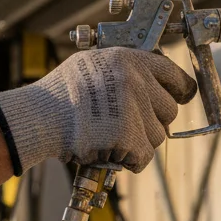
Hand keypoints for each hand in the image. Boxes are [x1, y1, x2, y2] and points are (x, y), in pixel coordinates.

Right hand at [0, 47, 197, 173]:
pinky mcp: (130, 139)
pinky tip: (113, 152)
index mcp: (129, 61)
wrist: (39, 118)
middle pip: (169, 110)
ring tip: (112, 136)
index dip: (180, 88)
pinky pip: (145, 156)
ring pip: (159, 135)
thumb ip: (123, 68)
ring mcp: (135, 111)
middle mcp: (136, 82)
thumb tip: (148, 78)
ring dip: (141, 141)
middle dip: (154, 120)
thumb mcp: (92, 64)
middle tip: (130, 124)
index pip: (173, 74)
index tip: (182, 96)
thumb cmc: (59, 94)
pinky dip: (131, 160)